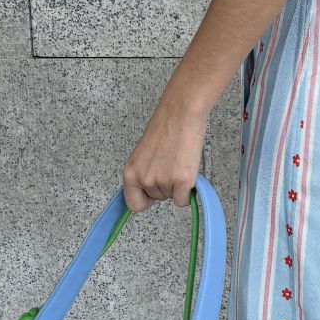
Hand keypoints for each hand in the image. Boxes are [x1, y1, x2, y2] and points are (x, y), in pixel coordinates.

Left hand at [122, 91, 208, 212]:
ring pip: (171, 197)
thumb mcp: (144, 155)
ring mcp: (162, 181)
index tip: (153, 195)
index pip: (134, 204)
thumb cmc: (165, 128)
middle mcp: (143, 179)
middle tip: (171, 165)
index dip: (146, 200)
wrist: (181, 114)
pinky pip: (184, 200)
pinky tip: (187, 171)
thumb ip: (143, 173)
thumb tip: (150, 190)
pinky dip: (188, 190)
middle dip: (165, 187)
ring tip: (178, 162)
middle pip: (157, 199)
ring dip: (177, 185)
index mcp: (130, 172)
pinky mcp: (181, 181)